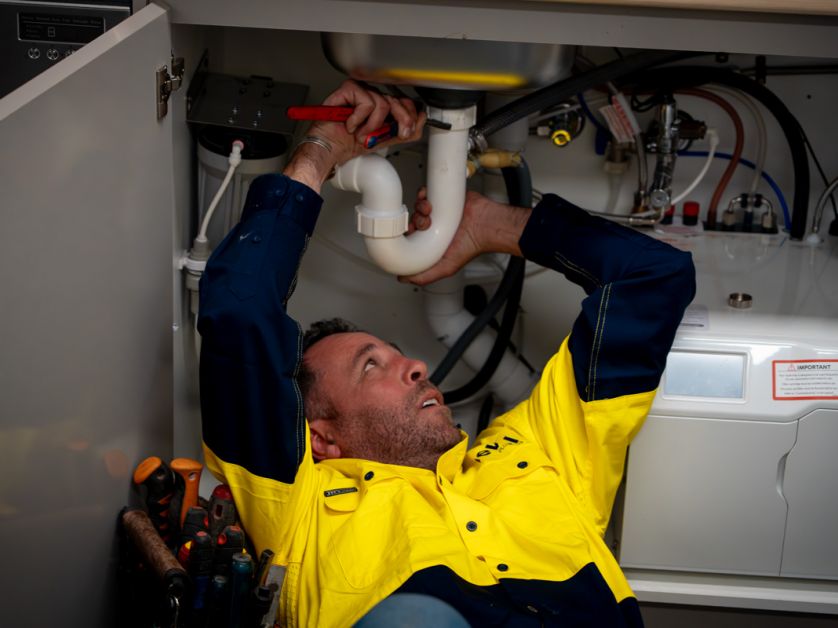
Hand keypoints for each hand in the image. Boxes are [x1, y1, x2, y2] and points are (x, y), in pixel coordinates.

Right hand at [284, 80, 424, 192]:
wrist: (330, 148)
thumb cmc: (348, 143)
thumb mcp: (383, 141)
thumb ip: (403, 132)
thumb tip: (421, 120)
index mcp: (382, 106)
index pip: (405, 102)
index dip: (409, 116)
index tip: (404, 131)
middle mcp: (373, 96)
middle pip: (397, 101)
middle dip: (394, 122)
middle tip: (383, 135)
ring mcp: (361, 91)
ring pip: (382, 103)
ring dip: (371, 126)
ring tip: (359, 133)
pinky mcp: (349, 89)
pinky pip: (366, 102)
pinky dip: (358, 119)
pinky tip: (350, 124)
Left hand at [400, 189, 530, 285]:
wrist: (484, 225)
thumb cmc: (471, 246)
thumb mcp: (446, 268)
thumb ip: (425, 276)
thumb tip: (404, 279)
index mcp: (432, 242)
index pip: (410, 237)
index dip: (406, 235)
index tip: (410, 234)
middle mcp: (434, 227)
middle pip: (413, 220)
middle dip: (414, 221)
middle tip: (425, 224)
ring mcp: (438, 212)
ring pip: (417, 206)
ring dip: (419, 207)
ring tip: (429, 211)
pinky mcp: (442, 199)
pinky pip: (425, 193)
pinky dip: (423, 194)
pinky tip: (429, 201)